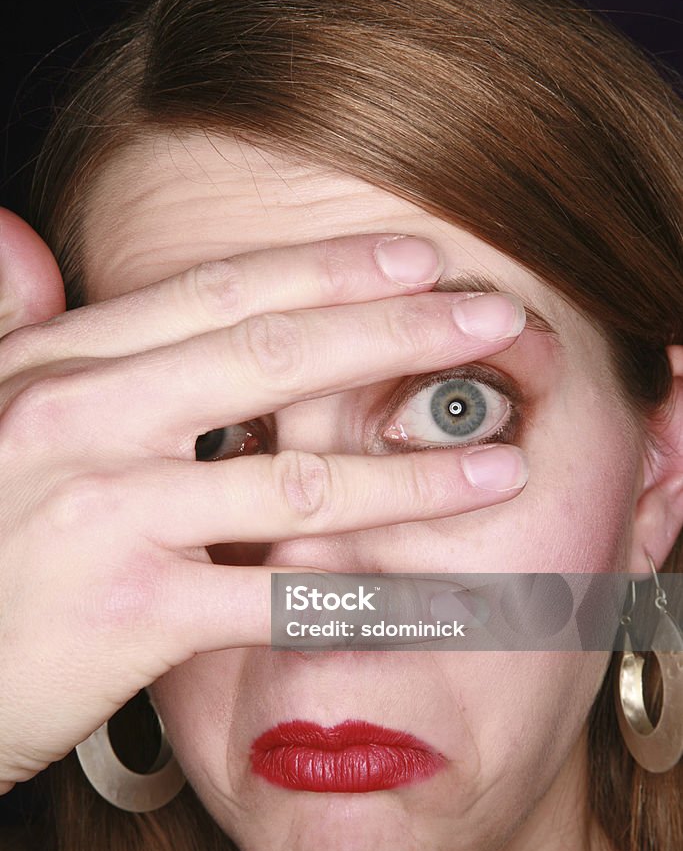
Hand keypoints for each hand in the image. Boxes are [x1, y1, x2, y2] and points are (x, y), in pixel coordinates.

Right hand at [0, 211, 526, 791]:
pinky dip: (369, 600)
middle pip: (278, 357)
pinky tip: (437, 600)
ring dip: (417, 471)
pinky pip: (279, 596)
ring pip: (297, 479)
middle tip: (495, 320)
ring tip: (503, 465)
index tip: (417, 258)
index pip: (221, 294)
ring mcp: (110, 513)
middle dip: (402, 331)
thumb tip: (20, 240)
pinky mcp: (132, 610)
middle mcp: (87, 421)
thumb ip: (14, 326)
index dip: (330, 270)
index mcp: (63, 365)